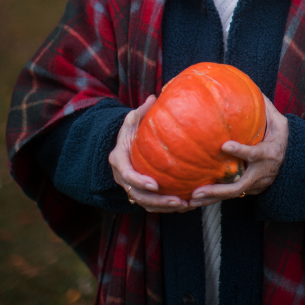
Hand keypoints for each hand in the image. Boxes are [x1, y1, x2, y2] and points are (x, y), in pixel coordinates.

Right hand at [108, 95, 193, 212]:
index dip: (140, 181)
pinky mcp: (141, 192)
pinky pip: (153, 204)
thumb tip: (154, 97)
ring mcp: (131, 187)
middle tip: (177, 201)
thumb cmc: (131, 130)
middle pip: (138, 196)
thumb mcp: (132, 119)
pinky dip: (167, 207)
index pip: (127, 175)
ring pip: (146, 203)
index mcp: (118, 159)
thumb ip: (142, 111)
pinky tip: (186, 203)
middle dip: (158, 201)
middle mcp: (123, 177)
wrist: (125, 144)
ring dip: (165, 207)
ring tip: (185, 204)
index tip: (155, 185)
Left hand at [188, 95, 288, 206]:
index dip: (240, 151)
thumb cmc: (280, 138)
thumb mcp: (280, 122)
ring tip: (192, 199)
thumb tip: (250, 87)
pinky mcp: (249, 190)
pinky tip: (196, 198)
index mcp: (269, 153)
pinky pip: (230, 195)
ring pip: (232, 194)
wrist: (293, 164)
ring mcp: (255, 184)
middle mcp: (261, 172)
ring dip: (212, 198)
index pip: (254, 153)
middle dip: (218, 189)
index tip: (224, 145)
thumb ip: (266, 108)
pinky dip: (213, 198)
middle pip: (239, 184)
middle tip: (198, 190)